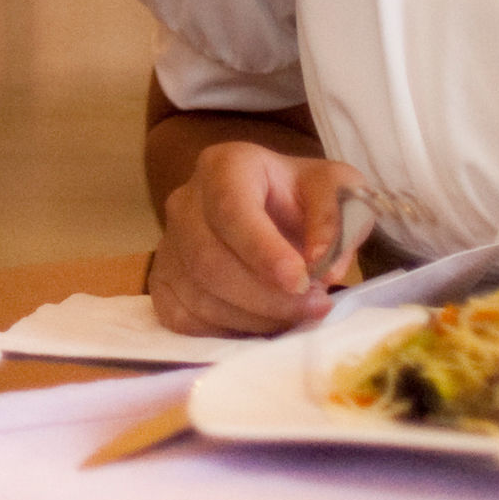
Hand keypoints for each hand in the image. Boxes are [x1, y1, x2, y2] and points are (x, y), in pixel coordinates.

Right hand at [147, 144, 369, 336]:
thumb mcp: (337, 188)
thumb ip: (337, 218)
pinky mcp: (161, 282)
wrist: (272, 210)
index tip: (302, 280)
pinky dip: (227, 332)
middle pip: (209, 259)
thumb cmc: (302, 199)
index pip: (231, 209)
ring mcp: (169, 244)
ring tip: (296, 316)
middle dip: (265, 296)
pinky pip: (184, 320)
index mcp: (224, 166)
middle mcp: (185, 201)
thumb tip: (323, 264)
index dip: (263, 250)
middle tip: (313, 306)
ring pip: (199, 295)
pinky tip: (263, 324)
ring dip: (254, 318)